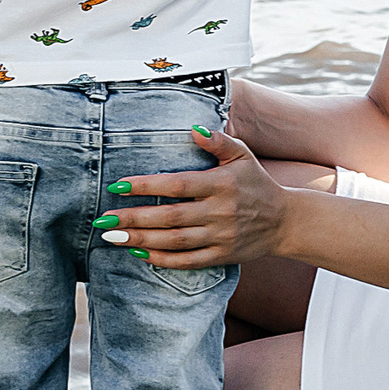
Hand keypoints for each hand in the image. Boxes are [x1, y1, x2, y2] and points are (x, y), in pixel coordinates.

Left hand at [101, 127, 292, 267]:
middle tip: (103, 218)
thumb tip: (192, 128)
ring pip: (175, 241)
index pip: (177, 185)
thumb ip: (218, 141)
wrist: (285, 221)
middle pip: (170, 217)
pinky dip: (162, 260)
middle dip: (134, 219)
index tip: (118, 185)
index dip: (146, 186)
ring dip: (141, 240)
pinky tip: (140, 254)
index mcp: (221, 184)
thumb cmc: (257, 183)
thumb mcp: (242, 155)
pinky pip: (187, 262)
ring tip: (112, 237)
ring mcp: (220, 237)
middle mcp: (219, 212)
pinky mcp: (222, 256)